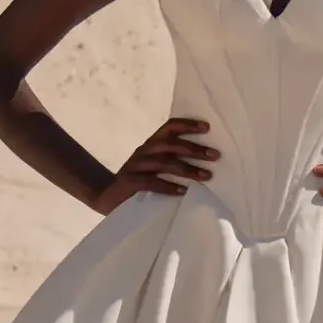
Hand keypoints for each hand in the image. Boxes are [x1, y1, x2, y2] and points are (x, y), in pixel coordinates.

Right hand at [95, 116, 217, 211]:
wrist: (107, 197)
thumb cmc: (138, 182)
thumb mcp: (154, 168)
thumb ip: (172, 162)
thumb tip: (204, 164)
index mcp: (151, 145)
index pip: (169, 127)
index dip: (187, 125)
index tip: (207, 127)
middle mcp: (143, 151)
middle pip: (170, 144)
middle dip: (194, 149)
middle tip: (215, 155)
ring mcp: (135, 166)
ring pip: (163, 162)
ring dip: (187, 168)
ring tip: (206, 175)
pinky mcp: (129, 182)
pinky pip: (151, 182)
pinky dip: (168, 186)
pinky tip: (183, 191)